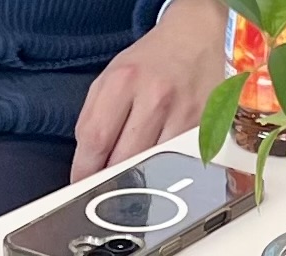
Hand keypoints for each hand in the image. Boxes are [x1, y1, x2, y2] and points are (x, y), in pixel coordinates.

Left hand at [72, 0, 229, 181]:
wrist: (197, 36)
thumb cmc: (151, 61)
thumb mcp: (111, 78)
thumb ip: (93, 119)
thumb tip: (86, 165)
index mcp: (123, 81)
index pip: (95, 140)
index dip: (84, 172)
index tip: (81, 186)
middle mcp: (155, 97)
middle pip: (123, 161)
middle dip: (110, 181)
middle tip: (106, 188)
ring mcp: (183, 114)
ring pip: (152, 169)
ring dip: (139, 181)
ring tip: (134, 177)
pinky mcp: (204, 128)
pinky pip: (177, 164)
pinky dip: (164, 172)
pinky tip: (161, 166)